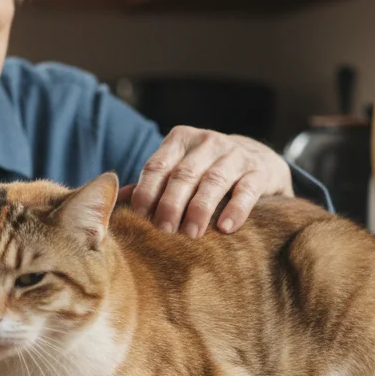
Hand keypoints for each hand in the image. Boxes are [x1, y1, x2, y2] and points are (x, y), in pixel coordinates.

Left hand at [123, 126, 293, 237]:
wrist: (259, 160)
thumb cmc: (206, 171)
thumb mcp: (178, 169)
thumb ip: (152, 184)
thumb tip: (115, 204)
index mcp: (180, 140)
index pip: (157, 166)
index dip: (147, 191)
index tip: (140, 217)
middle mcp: (207, 142)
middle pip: (183, 174)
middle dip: (171, 203)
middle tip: (164, 230)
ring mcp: (235, 155)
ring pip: (213, 181)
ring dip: (200, 209)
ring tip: (191, 235)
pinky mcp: (259, 171)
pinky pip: (246, 190)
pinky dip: (235, 209)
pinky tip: (225, 228)